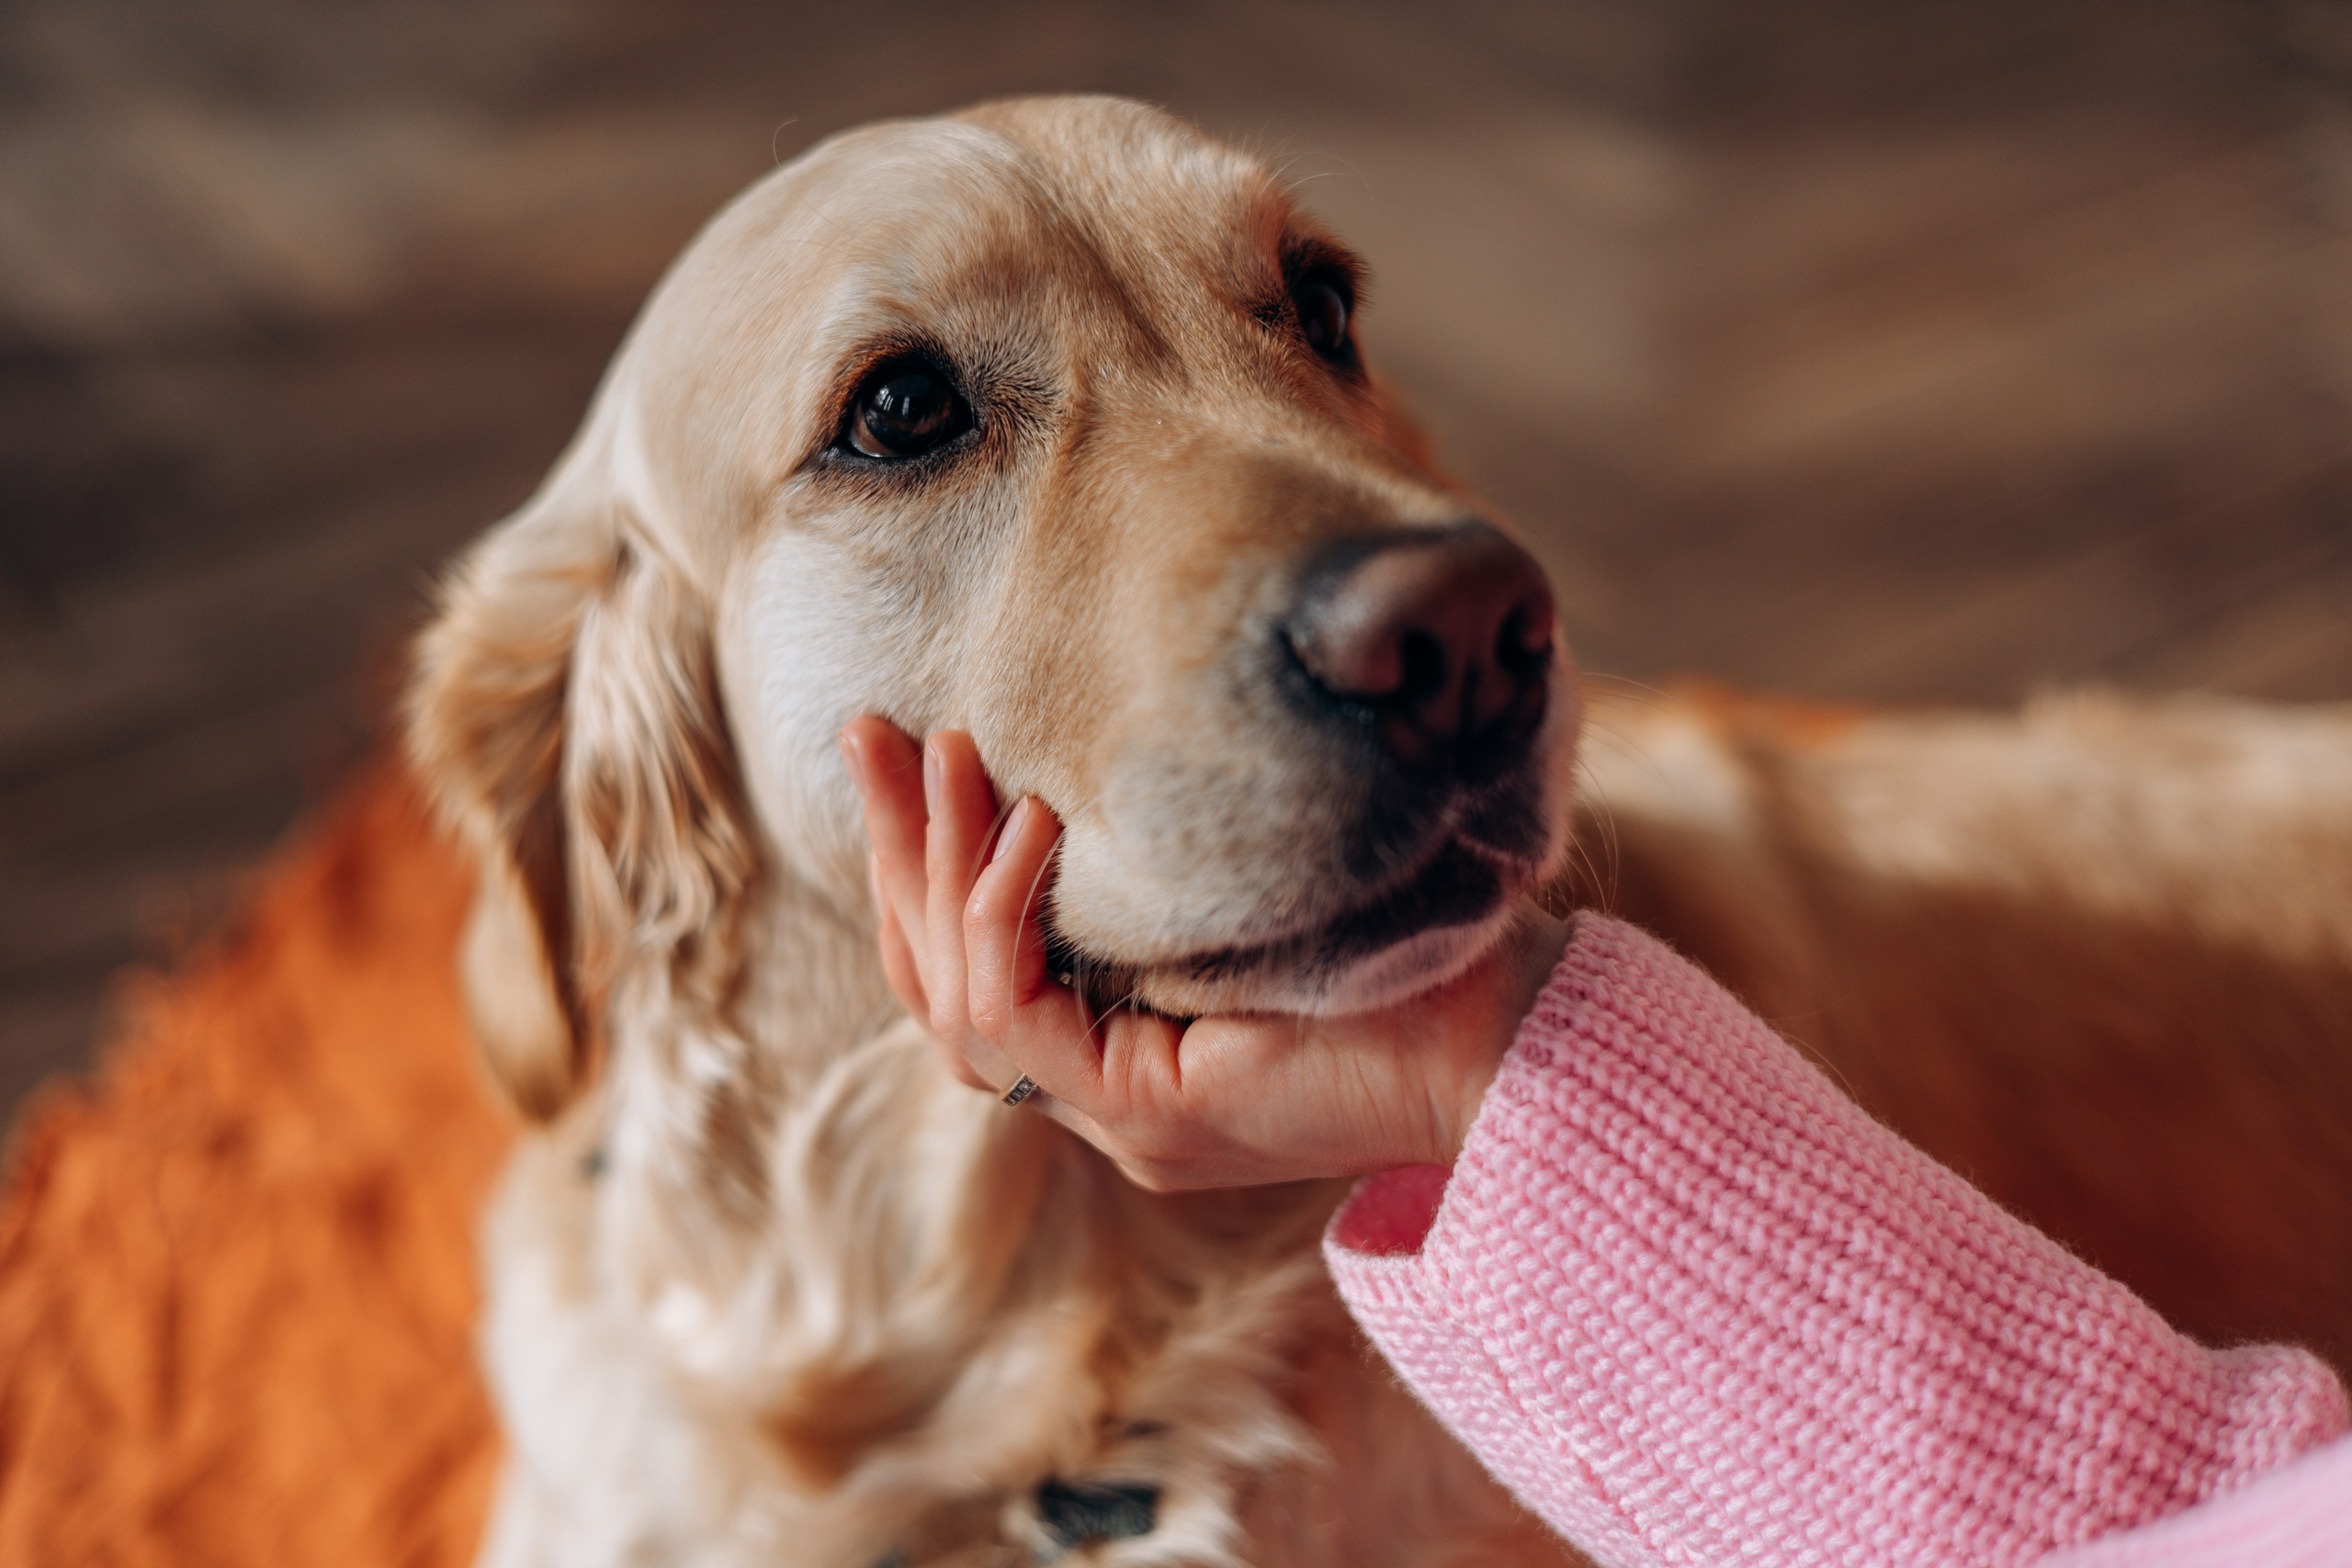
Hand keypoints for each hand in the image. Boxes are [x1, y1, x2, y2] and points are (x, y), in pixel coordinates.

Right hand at [839, 718, 1569, 1189]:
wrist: (1522, 1034)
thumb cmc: (1424, 955)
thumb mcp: (1265, 894)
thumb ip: (1176, 875)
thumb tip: (1099, 772)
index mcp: (1132, 1064)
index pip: (975, 982)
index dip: (925, 870)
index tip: (913, 749)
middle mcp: (1111, 1105)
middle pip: (940, 992)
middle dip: (898, 854)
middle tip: (866, 733)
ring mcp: (1123, 1120)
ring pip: (958, 1010)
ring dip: (935, 871)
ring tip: (946, 756)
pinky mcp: (1149, 1115)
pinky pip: (1019, 1018)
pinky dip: (1004, 916)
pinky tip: (1024, 825)